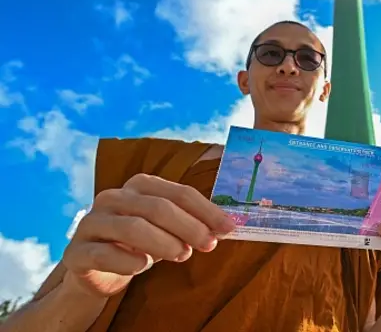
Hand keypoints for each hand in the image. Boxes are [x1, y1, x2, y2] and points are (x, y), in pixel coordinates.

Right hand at [62, 173, 235, 297]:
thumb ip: (192, 224)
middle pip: (158, 207)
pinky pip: (103, 253)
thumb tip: (226, 227)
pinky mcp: (76, 251)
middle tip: (209, 245)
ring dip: (163, 243)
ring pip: (132, 227)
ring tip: (183, 256)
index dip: (206, 210)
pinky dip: (127, 260)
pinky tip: (142, 266)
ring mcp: (92, 222)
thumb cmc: (140, 244)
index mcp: (139, 186)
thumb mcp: (168, 231)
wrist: (97, 270)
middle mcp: (113, 197)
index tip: (229, 228)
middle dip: (189, 226)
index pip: (178, 193)